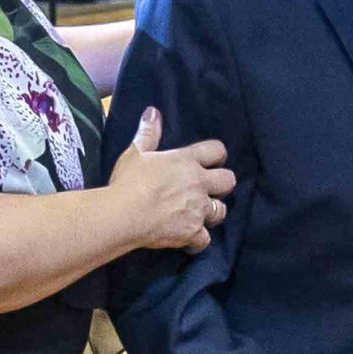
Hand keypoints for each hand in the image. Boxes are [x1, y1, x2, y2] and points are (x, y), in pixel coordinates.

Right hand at [110, 106, 234, 252]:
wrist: (123, 214)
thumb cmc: (128, 181)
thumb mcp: (135, 153)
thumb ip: (148, 133)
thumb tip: (153, 112)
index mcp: (186, 161)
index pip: (217, 150)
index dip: (217, 156)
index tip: (210, 161)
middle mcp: (198, 184)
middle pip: (228, 181)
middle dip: (222, 184)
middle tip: (208, 189)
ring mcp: (198, 209)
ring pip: (222, 211)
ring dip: (213, 212)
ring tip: (199, 214)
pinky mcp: (193, 232)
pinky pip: (205, 240)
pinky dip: (198, 241)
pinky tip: (189, 241)